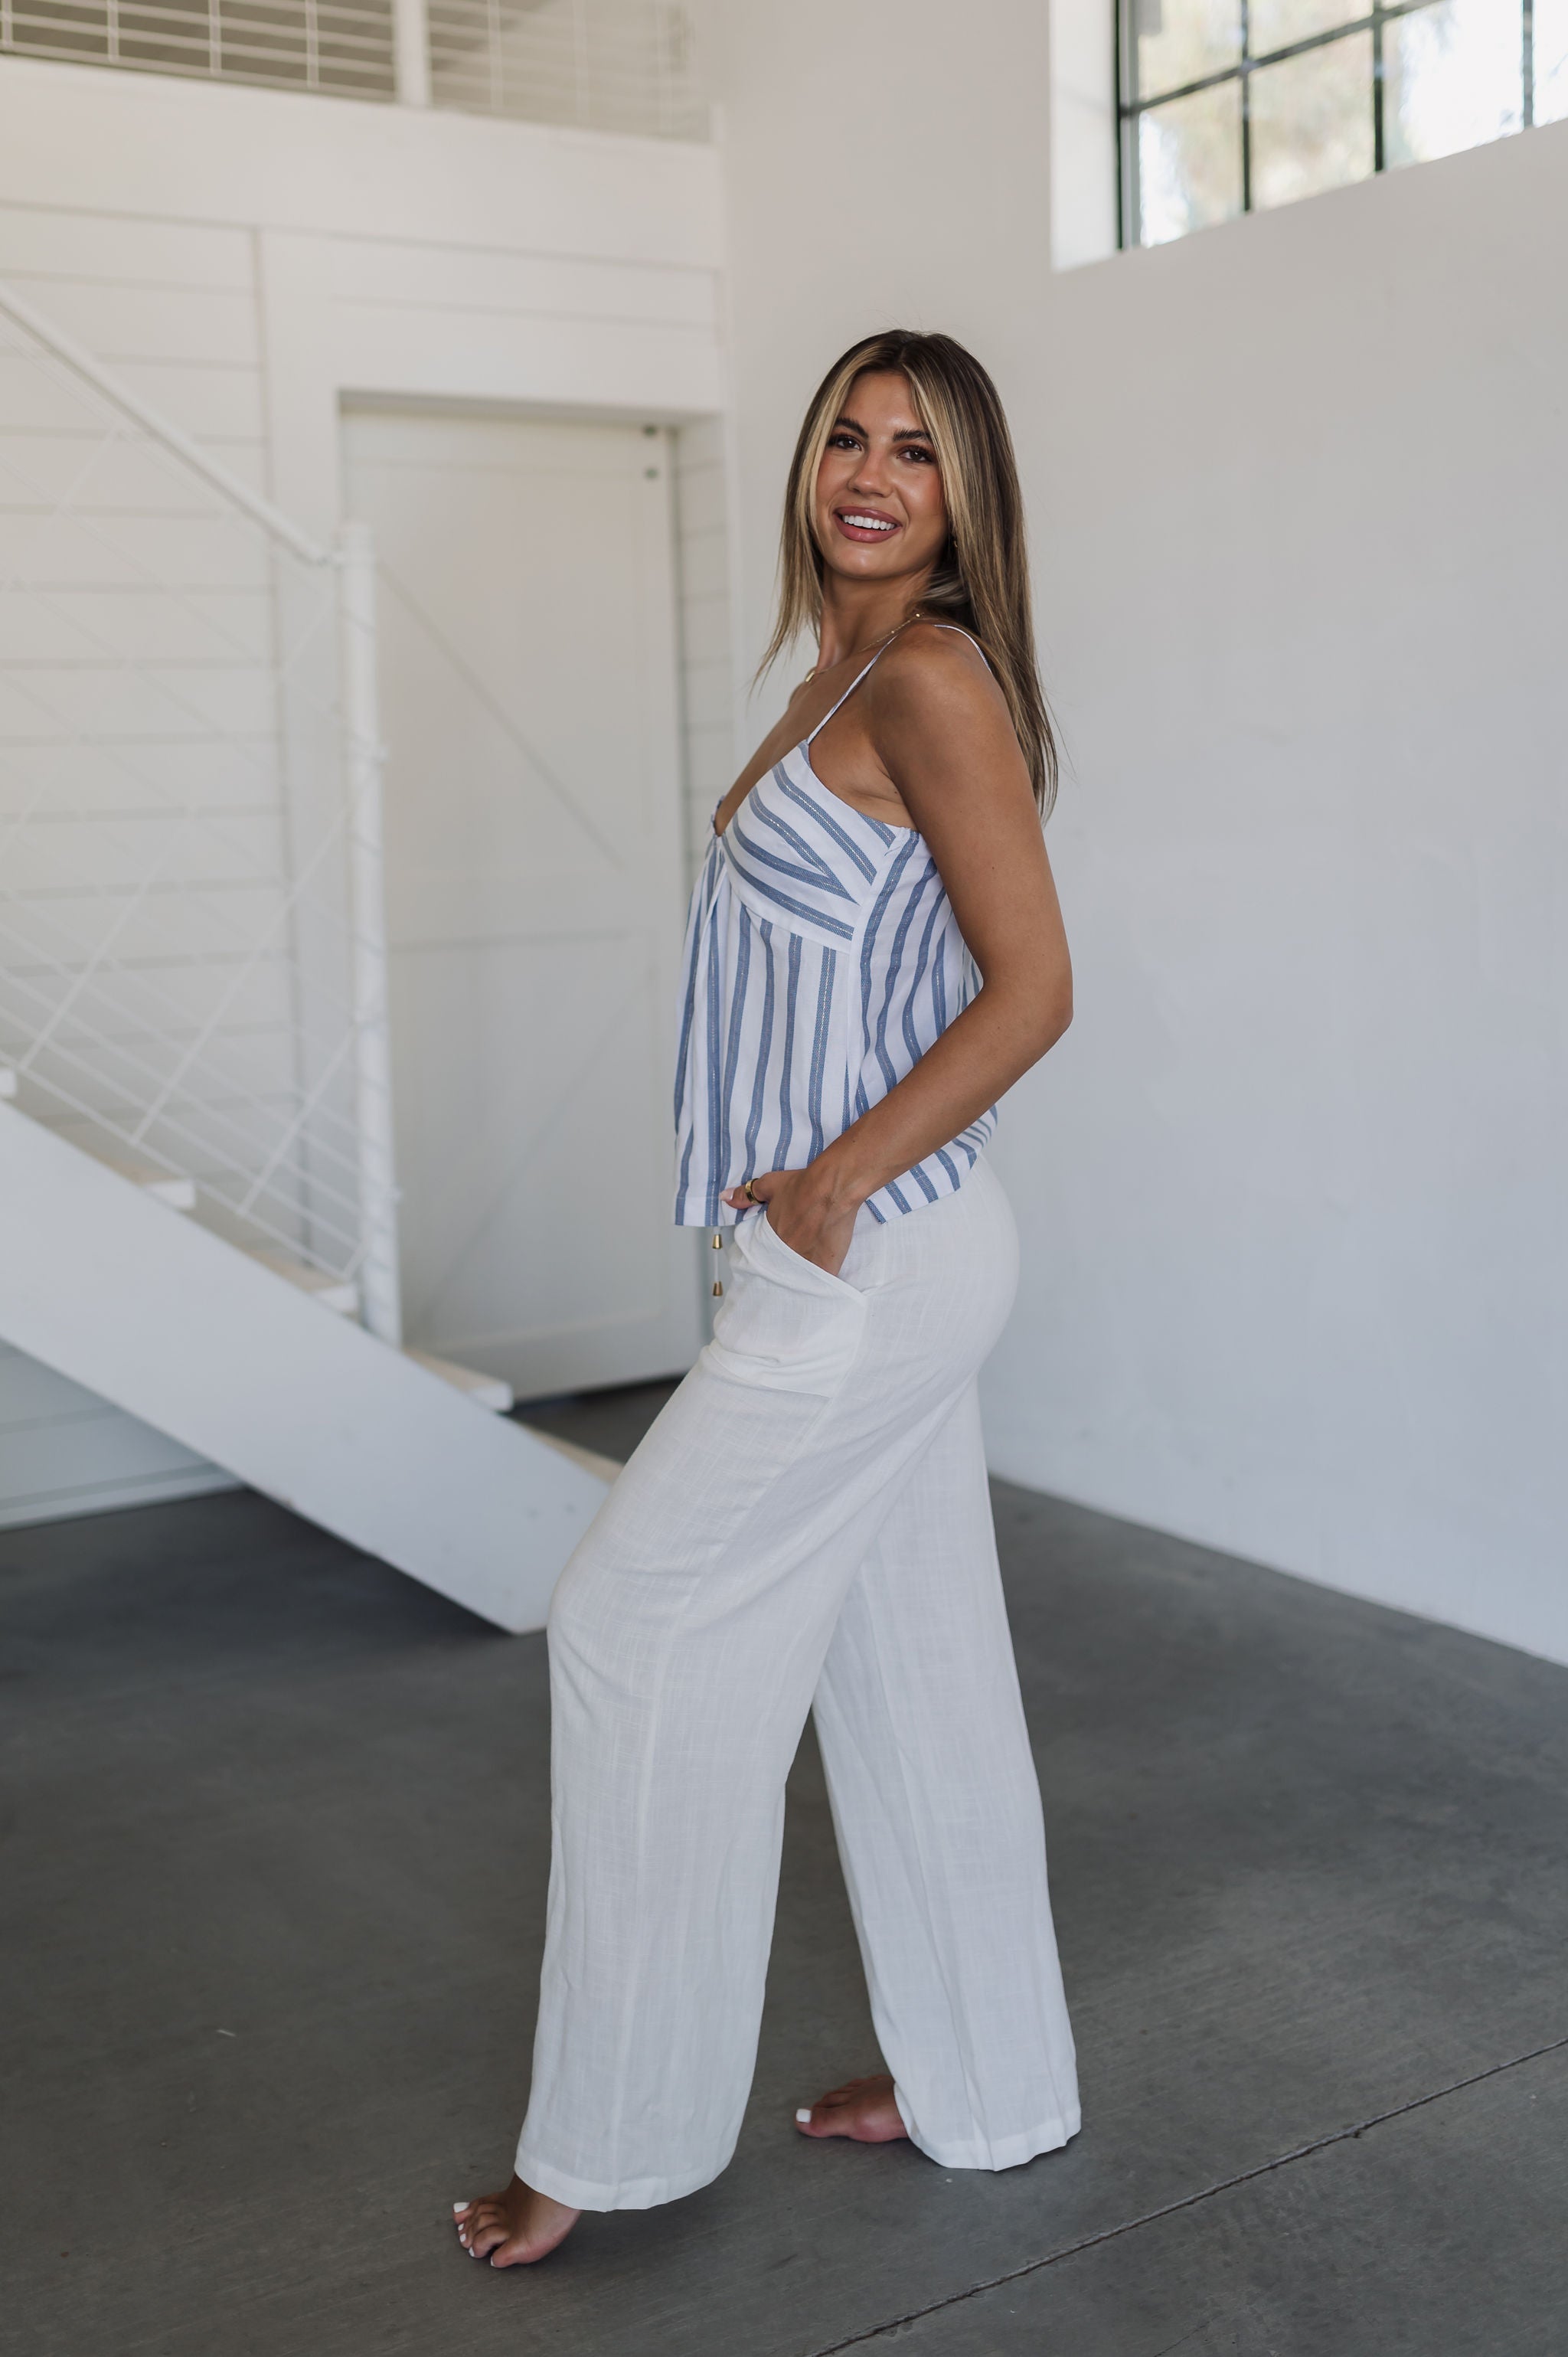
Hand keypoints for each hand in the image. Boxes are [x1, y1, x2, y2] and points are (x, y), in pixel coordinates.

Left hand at [721, 1166, 859, 1277]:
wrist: (833, 1188)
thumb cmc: (802, 1185)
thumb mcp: (770, 1185)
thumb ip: (746, 1195)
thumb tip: (724, 1198)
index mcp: (770, 1237)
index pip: (764, 1253)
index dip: (771, 1252)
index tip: (779, 1249)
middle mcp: (785, 1253)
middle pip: (782, 1265)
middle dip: (786, 1262)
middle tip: (797, 1252)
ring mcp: (805, 1262)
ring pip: (799, 1275)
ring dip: (802, 1272)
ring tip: (808, 1265)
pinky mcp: (825, 1266)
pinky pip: (819, 1281)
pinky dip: (820, 1280)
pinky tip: (822, 1276)